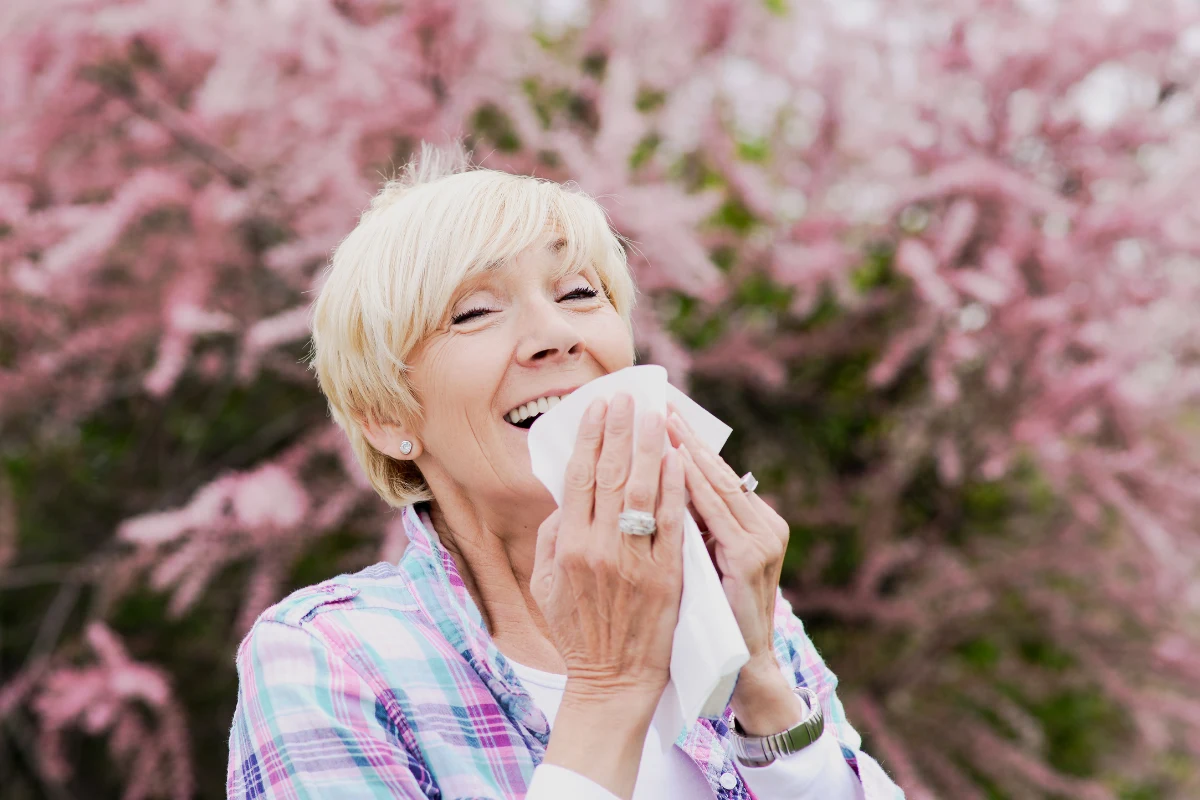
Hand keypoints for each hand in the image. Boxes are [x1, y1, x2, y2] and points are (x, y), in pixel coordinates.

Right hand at [532, 394, 686, 797]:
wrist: (613, 681)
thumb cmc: (578, 633)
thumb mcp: (546, 585)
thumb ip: (553, 537)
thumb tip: (565, 495)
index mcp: (567, 546)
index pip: (578, 477)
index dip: (589, 437)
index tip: (597, 408)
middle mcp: (598, 548)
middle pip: (610, 474)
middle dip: (619, 430)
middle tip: (627, 398)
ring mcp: (634, 561)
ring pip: (642, 490)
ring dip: (649, 447)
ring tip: (655, 415)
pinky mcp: (666, 575)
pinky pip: (671, 522)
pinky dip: (674, 487)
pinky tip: (678, 459)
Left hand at [666, 410, 804, 733]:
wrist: (741, 667)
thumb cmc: (713, 615)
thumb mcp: (706, 563)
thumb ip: (692, 526)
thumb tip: (656, 483)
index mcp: (753, 522)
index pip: (712, 473)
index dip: (685, 441)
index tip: (659, 410)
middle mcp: (764, 524)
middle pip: (715, 469)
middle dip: (683, 434)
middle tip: (656, 401)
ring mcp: (761, 539)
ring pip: (716, 483)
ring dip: (686, 448)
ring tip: (661, 418)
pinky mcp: (750, 556)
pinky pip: (716, 512)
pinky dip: (694, 483)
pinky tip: (675, 460)